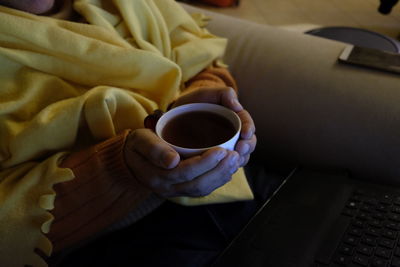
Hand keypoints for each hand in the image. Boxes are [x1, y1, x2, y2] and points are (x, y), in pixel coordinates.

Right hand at [124, 128, 239, 197]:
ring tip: (235, 161)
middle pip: (197, 184)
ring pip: (202, 189)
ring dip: (221, 176)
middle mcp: (167, 188)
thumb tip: (172, 161)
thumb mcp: (140, 141)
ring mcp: (175, 191)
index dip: (205, 163)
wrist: (130, 159)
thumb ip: (154, 149)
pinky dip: (217, 181)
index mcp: (156, 176)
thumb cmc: (137, 145)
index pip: (185, 172)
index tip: (221, 150)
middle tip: (235, 155)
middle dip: (219, 171)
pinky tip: (228, 169)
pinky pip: (202, 190)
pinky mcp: (182, 190)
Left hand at [172, 86, 256, 166]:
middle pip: (248, 143)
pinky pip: (225, 166)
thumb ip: (223, 94)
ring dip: (239, 160)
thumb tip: (237, 105)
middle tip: (240, 150)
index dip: (249, 129)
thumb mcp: (207, 94)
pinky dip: (226, 169)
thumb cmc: (196, 101)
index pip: (248, 125)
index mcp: (236, 119)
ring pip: (239, 157)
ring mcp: (226, 147)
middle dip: (247, 147)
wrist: (179, 113)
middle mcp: (234, 135)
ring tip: (233, 162)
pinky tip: (222, 171)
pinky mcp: (216, 158)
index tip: (245, 133)